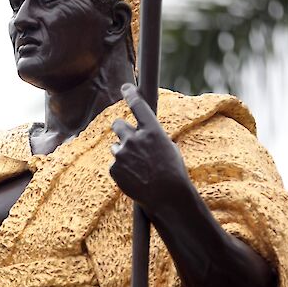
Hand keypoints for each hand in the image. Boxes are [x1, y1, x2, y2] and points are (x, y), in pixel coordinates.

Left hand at [109, 83, 191, 213]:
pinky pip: (115, 164)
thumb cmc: (173, 173)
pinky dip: (122, 170)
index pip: (138, 106)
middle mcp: (134, 139)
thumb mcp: (168, 148)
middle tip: (127, 138)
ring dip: (124, 153)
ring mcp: (122, 154)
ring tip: (139, 168)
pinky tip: (135, 178)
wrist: (167, 198)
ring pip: (116, 147)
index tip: (125, 88)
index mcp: (152, 131)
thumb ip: (152, 137)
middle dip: (121, 129)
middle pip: (117, 124)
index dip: (130, 94)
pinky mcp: (114, 168)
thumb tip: (142, 133)